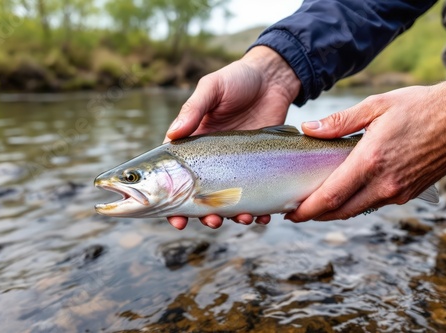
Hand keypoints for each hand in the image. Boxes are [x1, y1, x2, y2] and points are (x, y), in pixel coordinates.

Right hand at [164, 46, 300, 229]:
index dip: (171, 203)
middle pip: (202, 196)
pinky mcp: (258, 166)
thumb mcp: (212, 88)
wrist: (274, 79)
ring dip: (231, 215)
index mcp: (193, 143)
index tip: (175, 219)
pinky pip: (256, 194)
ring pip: (228, 200)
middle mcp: (210, 159)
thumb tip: (173, 133)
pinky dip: (258, 210)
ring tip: (240, 219)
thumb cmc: (237, 80)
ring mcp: (234, 166)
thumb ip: (193, 109)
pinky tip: (262, 217)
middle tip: (211, 221)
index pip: (175, 179)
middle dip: (203, 214)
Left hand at [285, 79, 445, 221]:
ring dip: (333, 212)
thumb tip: (308, 129)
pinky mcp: (409, 193)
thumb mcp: (376, 105)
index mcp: (371, 160)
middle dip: (315, 215)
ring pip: (357, 211)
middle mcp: (385, 183)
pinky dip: (354, 205)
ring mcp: (399, 191)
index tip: (290, 213)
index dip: (307, 209)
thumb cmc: (420, 106)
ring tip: (315, 205)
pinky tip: (345, 195)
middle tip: (295, 212)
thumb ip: (339, 122)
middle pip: (340, 211)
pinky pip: (374, 205)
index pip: (331, 196)